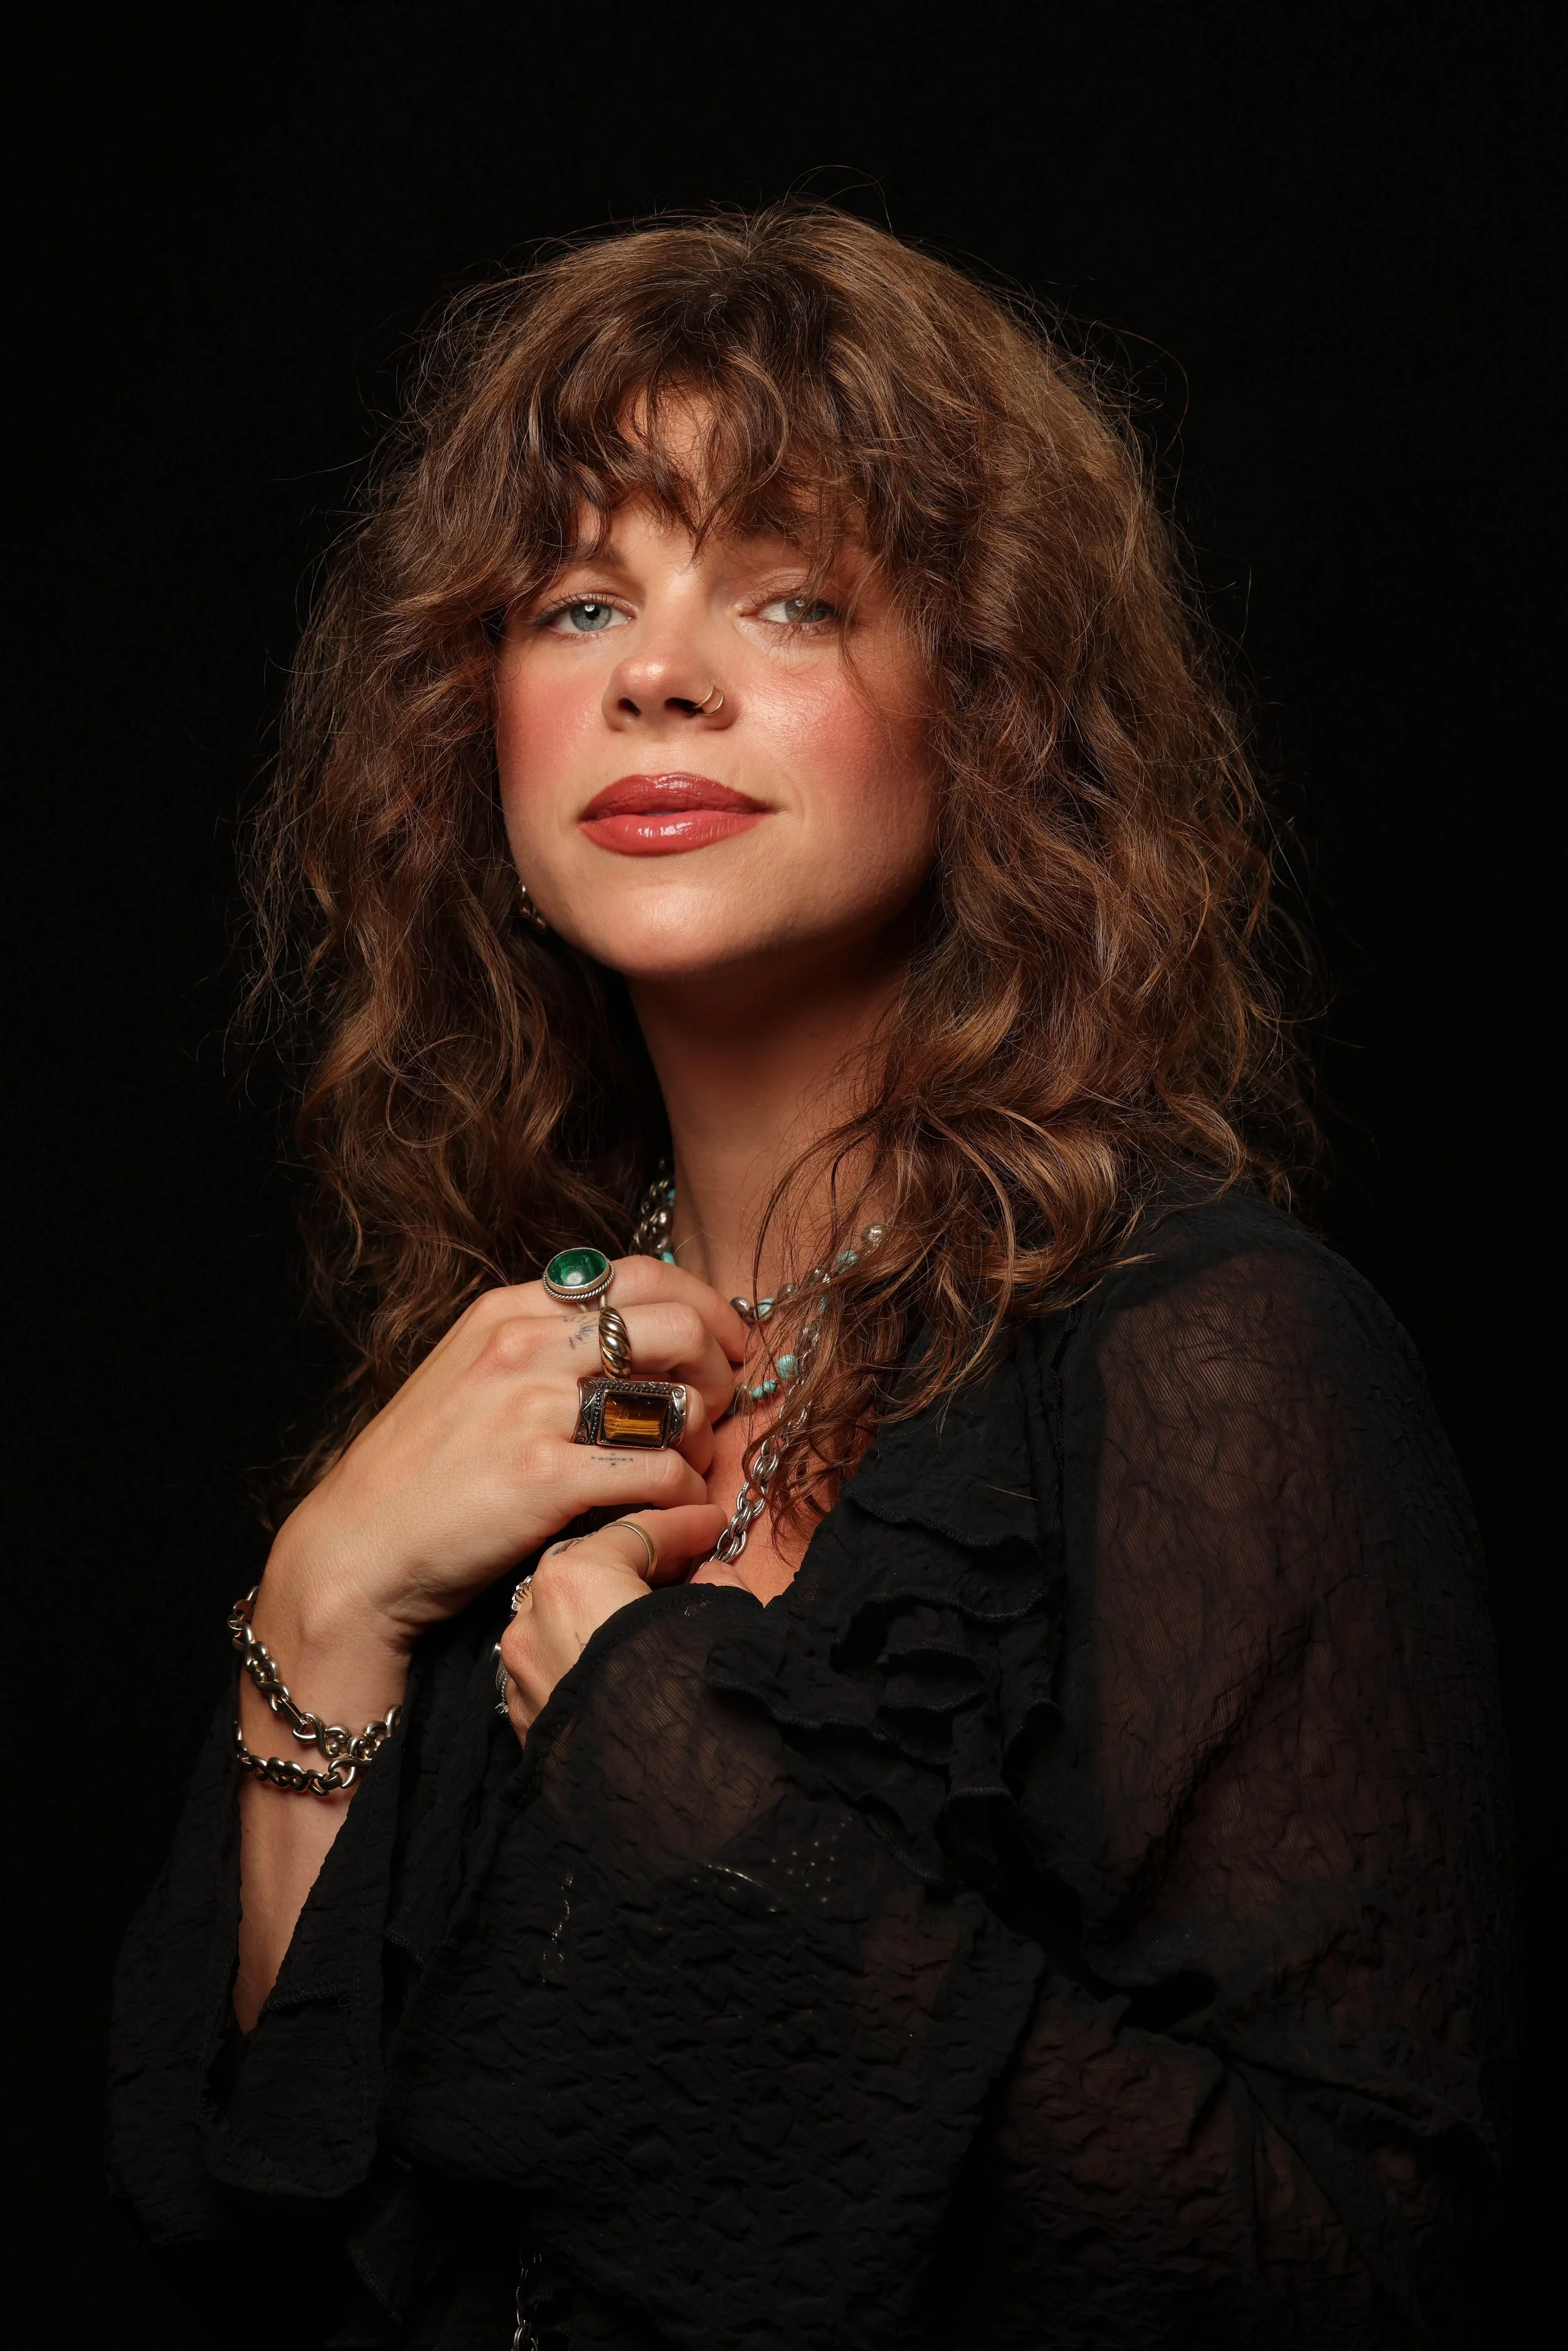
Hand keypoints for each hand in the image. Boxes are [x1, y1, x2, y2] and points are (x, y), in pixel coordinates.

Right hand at [257, 1259, 745, 1665]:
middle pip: (676, 1323)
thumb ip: (542, 1342)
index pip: (641, 1272)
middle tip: (718, 1409)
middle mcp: (523, 1344)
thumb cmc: (420, 1472)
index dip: (705, 1305)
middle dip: (718, 1367)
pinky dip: (689, 1496)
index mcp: (509, 1309)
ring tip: (695, 1466)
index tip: (728, 1344)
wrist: (357, 1551)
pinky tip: (682, 1514)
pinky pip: (660, 1473)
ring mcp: (532, 1409)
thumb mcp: (469, 1373)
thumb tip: (631, 1332)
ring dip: (706, 1437)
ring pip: (676, 1398)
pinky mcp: (544, 1477)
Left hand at [498, 1503, 728, 1734]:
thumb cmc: (695, 1710)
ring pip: (563, 1620)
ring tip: (656, 1616)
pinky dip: (585, 1655)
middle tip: (688, 1563)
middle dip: (639, 1563)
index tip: (713, 1525)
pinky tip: (625, 1665)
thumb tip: (706, 1571)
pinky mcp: (525, 1722)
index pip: (636, 1532)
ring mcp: (522, 1675)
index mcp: (575, 1581)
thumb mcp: (719, 1622)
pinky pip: (554, 1667)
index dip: (684, 1525)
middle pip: (589, 1568)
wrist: (677, 1813)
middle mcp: (533, 1622)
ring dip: (606, 1610)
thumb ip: (711, 1582)